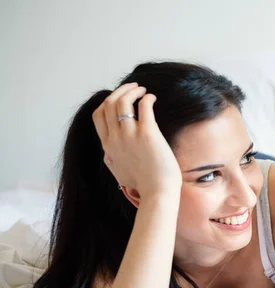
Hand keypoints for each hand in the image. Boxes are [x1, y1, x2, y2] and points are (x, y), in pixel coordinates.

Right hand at [92, 83, 181, 199]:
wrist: (157, 193)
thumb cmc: (144, 185)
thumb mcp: (118, 171)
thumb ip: (111, 159)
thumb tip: (107, 153)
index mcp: (108, 146)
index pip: (98, 115)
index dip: (108, 102)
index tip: (120, 98)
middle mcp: (115, 139)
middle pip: (109, 104)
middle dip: (120, 91)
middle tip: (134, 88)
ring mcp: (129, 135)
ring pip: (122, 101)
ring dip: (132, 91)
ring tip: (143, 90)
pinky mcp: (147, 133)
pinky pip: (143, 106)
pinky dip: (146, 98)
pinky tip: (152, 98)